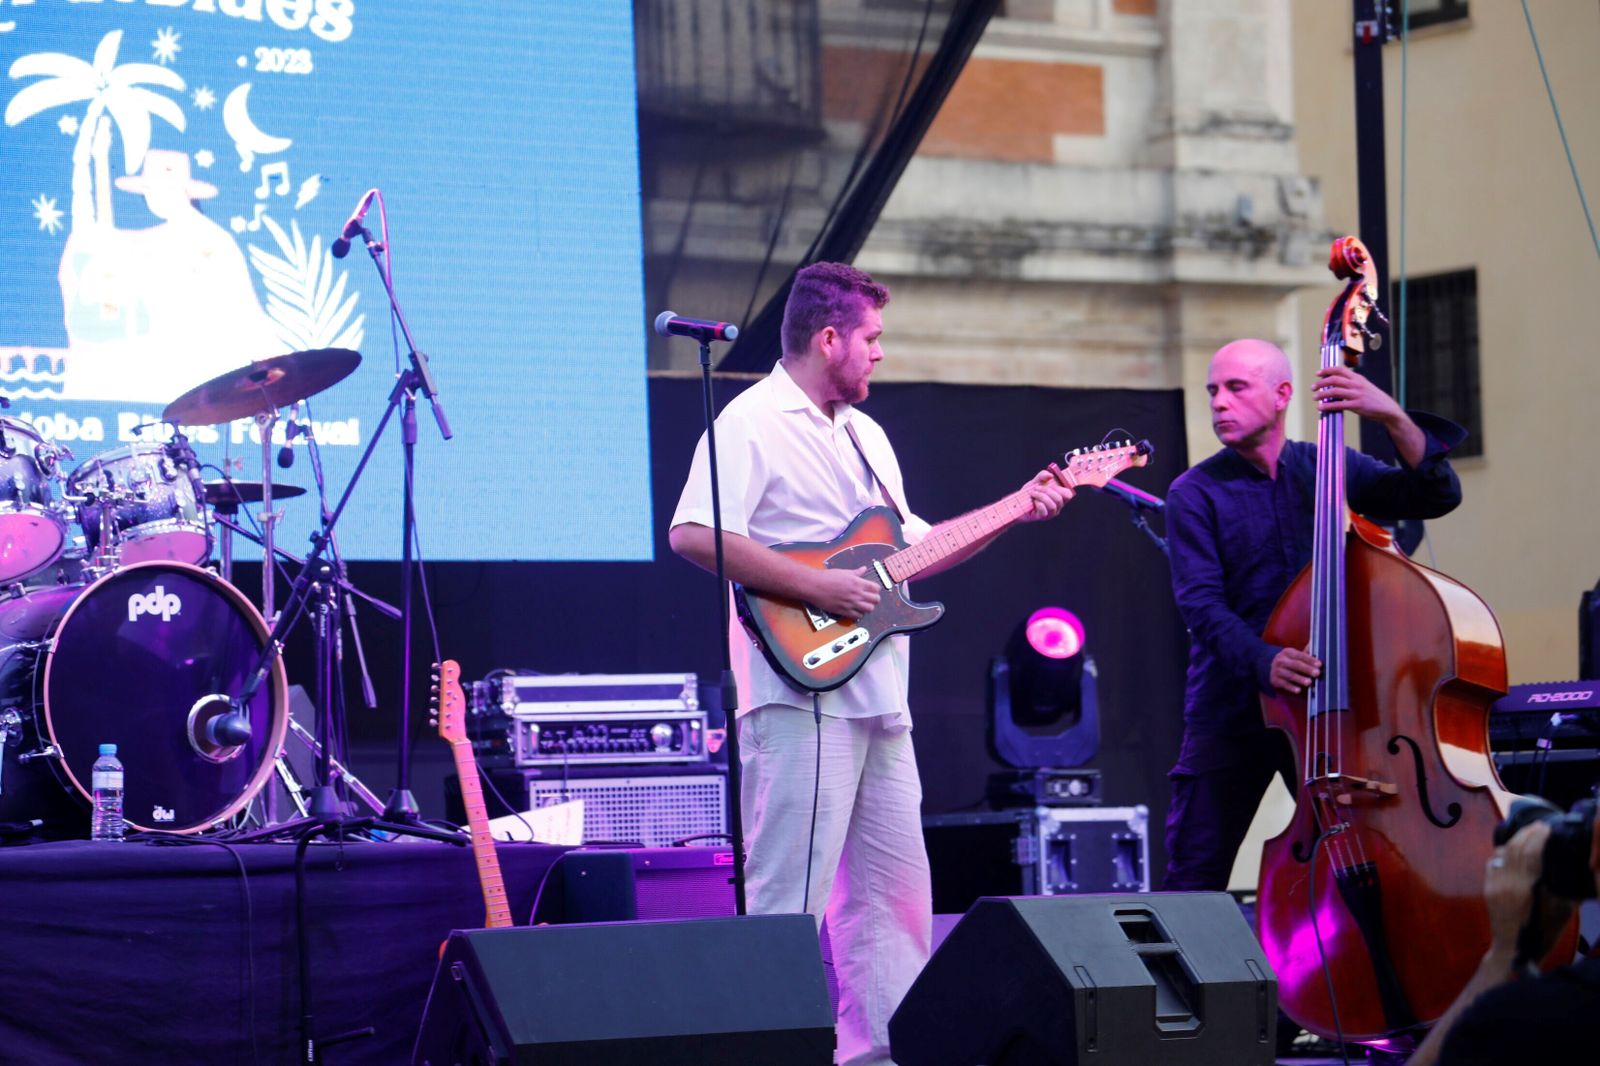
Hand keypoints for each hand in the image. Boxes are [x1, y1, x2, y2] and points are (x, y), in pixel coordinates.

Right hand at [808, 566, 880, 618]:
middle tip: (869, 598)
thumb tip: (863, 569)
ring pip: (869, 609)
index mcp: (857, 582)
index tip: (872, 590)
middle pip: (875, 600)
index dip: (875, 589)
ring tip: (863, 605)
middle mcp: (856, 594)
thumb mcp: (844, 572)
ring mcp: (851, 603)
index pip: (876, 588)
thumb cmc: (827, 577)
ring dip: (868, 607)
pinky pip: (858, 616)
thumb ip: (856, 572)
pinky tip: (855, 610)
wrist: (815, 586)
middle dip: (874, 599)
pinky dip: (858, 614)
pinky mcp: (844, 611)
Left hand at [1017, 463, 1075, 522]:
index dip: (1060, 488)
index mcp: (1059, 497)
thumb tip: (1050, 475)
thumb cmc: (1030, 492)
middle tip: (1036, 488)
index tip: (1049, 484)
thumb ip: (1043, 475)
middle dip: (1047, 491)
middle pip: (1059, 499)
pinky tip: (1033, 501)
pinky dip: (1038, 504)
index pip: (1068, 495)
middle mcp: (1057, 506)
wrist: (1018, 502)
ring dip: (1041, 497)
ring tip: (1033, 494)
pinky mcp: (1043, 517)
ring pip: (1052, 505)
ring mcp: (1051, 513)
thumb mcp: (1036, 481)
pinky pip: (1044, 511)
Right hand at [1270, 647, 1320, 694]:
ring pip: (1289, 675)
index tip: (1320, 664)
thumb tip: (1319, 645)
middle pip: (1295, 664)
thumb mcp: (1295, 655)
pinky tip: (1298, 690)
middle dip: (1307, 669)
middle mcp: (1280, 660)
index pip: (1300, 655)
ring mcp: (1276, 670)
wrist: (1272, 669)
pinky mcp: (1274, 680)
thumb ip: (1306, 653)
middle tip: (1317, 673)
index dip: (1310, 659)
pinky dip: (1291, 687)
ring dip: (1300, 679)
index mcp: (1287, 652)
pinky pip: (1284, 684)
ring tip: (1309, 682)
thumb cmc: (1290, 662)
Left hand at [1314, 366, 1402, 423]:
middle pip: (1334, 379)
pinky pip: (1339, 405)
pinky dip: (1327, 406)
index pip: (1340, 370)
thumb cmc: (1374, 398)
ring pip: (1335, 391)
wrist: (1387, 409)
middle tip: (1313, 387)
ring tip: (1314, 397)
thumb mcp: (1364, 386)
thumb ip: (1352, 383)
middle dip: (1321, 383)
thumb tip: (1335, 384)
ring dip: (1322, 394)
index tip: (1318, 373)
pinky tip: (1321, 408)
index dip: (1327, 370)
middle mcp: (1357, 384)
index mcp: (1358, 378)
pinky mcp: (1357, 405)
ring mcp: (1357, 394)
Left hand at [1484, 821, 1572, 962]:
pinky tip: (1511, 848)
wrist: (1513, 950)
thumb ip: (1563, 886)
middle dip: (1528, 834)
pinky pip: (1492, 862)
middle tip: (1539, 826)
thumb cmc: (1542, 932)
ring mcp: (1494, 884)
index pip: (1532, 853)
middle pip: (1516, 849)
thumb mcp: (1561, 910)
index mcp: (1527, 889)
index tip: (1547, 828)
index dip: (1539, 837)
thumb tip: (1569, 863)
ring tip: (1527, 833)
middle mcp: (1508, 883)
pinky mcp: (1486, 887)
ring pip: (1502, 853)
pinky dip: (1502, 852)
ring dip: (1515, 840)